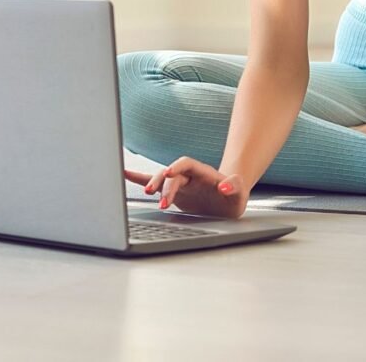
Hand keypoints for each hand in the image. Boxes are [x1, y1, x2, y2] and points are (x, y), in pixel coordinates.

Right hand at [124, 157, 246, 218]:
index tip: (169, 174)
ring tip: (146, 194)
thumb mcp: (240, 192)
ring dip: (152, 184)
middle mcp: (188, 176)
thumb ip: (235, 186)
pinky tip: (125, 174)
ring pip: (161, 178)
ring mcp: (179, 183)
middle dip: (164, 185)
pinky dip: (139, 179)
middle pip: (172, 174)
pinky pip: (154, 184)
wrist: (228, 201)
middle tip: (160, 200)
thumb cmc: (234, 194)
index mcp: (203, 172)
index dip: (177, 168)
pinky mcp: (173, 192)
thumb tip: (225, 186)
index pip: (186, 164)